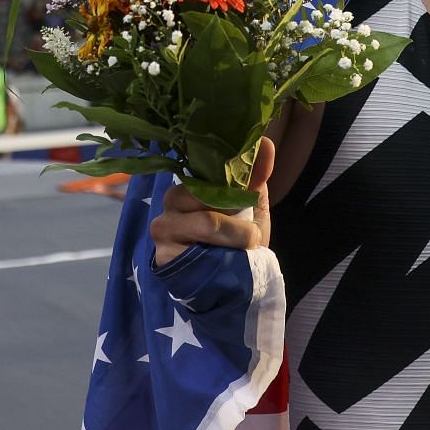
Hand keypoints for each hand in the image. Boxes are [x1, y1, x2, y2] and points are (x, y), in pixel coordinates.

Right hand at [149, 139, 273, 267]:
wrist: (232, 286)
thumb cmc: (238, 242)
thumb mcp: (251, 207)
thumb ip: (255, 176)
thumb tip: (267, 143)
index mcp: (189, 184)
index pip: (205, 167)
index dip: (231, 180)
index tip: (249, 195)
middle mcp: (170, 201)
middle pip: (207, 193)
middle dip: (238, 214)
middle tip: (251, 234)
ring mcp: (163, 227)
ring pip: (208, 220)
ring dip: (237, 236)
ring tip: (246, 247)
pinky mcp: (163, 254)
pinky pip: (200, 249)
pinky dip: (224, 254)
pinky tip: (226, 262)